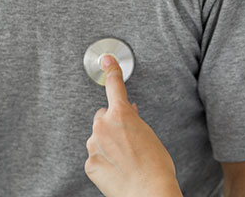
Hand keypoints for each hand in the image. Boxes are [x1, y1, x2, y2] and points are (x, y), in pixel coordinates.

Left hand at [85, 56, 181, 196]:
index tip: (107, 61)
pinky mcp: (89, 163)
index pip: (114, 87)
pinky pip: (96, 157)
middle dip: (112, 124)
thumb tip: (127, 113)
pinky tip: (118, 170)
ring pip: (98, 138)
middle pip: (103, 117)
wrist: (149, 192)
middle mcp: (103, 126)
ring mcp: (94, 145)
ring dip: (108, 144)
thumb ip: (134, 121)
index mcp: (121, 114)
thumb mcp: (149, 135)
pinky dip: (104, 161)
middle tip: (128, 139)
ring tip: (126, 160)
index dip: (111, 72)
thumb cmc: (155, 166)